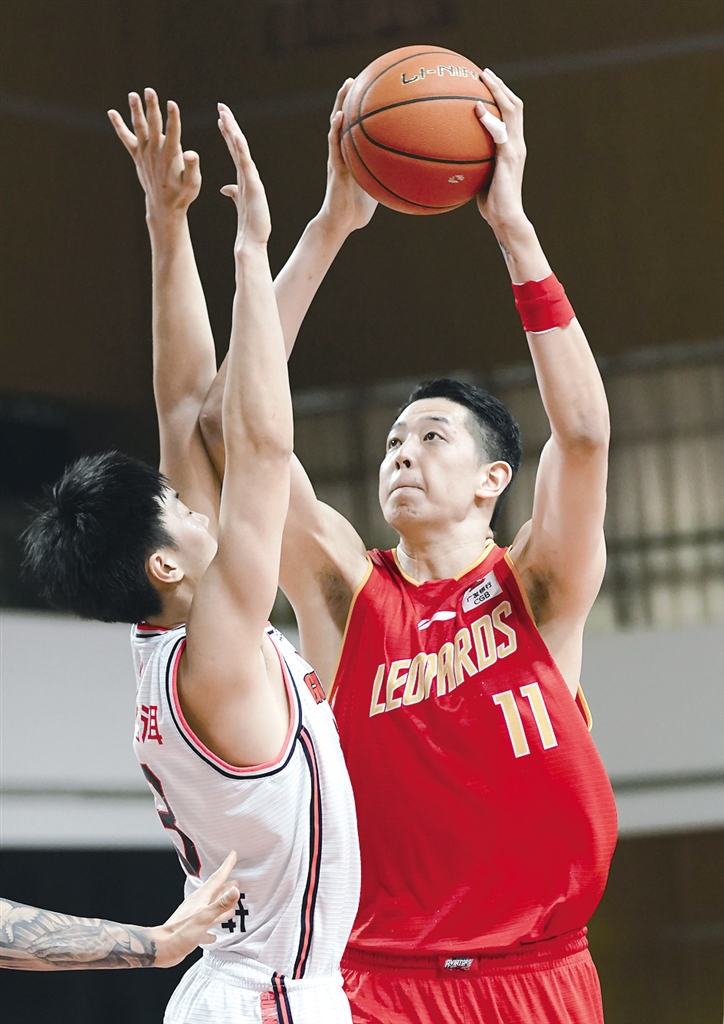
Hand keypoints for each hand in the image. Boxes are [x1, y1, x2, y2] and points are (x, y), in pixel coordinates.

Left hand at [108, 89, 200, 216]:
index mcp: (170, 157)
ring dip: (136, 111)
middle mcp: (155, 152)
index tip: (171, 104)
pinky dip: (119, 126)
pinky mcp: (137, 156)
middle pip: (153, 126)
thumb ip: (192, 168)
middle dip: (152, 108)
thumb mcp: (193, 184)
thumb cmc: (182, 194)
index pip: (172, 134)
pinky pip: (126, 139)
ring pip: (139, 128)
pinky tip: (111, 112)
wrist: (164, 207)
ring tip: (133, 95)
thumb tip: (191, 153)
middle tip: (149, 90)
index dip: (172, 118)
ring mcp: (144, 153)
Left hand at [150, 851, 240, 967]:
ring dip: (222, 906)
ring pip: (212, 909)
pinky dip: (211, 929)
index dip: (226, 866)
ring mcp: (194, 918)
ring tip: (231, 905)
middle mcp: (198, 906)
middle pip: (216, 892)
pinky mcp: (191, 932)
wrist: (161, 949)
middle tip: (237, 881)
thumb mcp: (203, 917)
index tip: (233, 855)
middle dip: (227, 886)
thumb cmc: (180, 933)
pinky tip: (213, 935)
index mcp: (201, 899)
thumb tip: (235, 890)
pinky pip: (205, 928)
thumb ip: (221, 904)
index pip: (217, 879)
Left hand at [217, 104, 271, 247]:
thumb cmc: (249, 224)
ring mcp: (251, 178)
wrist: (253, 240)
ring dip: (233, 131)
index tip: (220, 119)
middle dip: (230, 125)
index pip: (234, 150)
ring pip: (241, 150)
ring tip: (224, 115)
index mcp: (243, 177)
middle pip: (237, 144)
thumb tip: (224, 188)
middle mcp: (248, 174)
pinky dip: (241, 148)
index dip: (227, 133)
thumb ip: (233, 192)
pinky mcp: (253, 185)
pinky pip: (246, 163)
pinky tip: (236, 136)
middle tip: (221, 107)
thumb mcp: (238, 203)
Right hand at [317, 79, 376, 235]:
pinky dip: (336, 129)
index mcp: (353, 155)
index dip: (361, 110)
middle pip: (346, 119)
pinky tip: (340, 116)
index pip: (357, 128)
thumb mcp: (380, 188)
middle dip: (350, 97)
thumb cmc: (359, 210)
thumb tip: (416, 174)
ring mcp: (337, 157)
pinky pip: (334, 144)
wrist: (341, 223)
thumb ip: (391, 177)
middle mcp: (344, 152)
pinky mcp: (334, 166)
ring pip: (337, 125)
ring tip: (347, 84)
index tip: (371, 89)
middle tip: (357, 77)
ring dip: (341, 103)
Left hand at [475, 70, 527, 232]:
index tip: (485, 84)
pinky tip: (476, 108)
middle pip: (515, 105)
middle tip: (484, 73)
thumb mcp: (479, 179)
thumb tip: (450, 158)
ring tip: (483, 79)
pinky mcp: (509, 158)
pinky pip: (500, 132)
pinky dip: (489, 118)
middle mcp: (517, 144)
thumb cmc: (491, 205)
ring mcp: (515, 149)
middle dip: (500, 86)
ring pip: (512, 111)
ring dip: (498, 91)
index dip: (501, 97)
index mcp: (512, 147)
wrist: (506, 218)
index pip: (511, 115)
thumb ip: (472, 164)